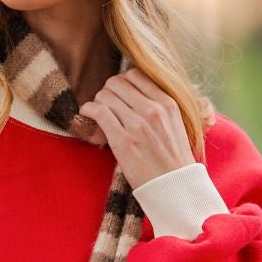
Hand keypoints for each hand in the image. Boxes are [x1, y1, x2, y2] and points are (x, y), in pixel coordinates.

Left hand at [79, 67, 195, 188]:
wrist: (175, 186)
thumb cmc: (173, 159)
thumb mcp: (175, 124)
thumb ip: (158, 106)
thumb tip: (134, 92)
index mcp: (167, 103)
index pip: (136, 75)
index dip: (122, 82)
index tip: (119, 94)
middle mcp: (153, 110)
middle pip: (117, 83)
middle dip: (108, 91)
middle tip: (106, 104)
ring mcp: (137, 125)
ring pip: (105, 96)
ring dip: (97, 101)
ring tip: (98, 112)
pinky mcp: (123, 142)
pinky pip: (99, 113)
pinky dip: (88, 109)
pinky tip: (87, 113)